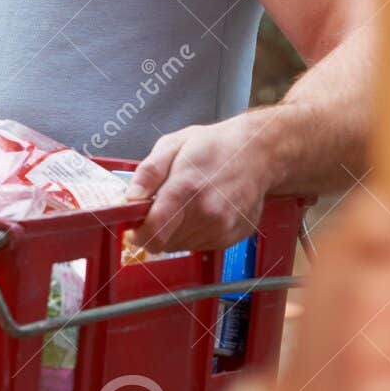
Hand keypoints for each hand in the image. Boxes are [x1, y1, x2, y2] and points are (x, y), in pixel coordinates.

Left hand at [124, 113, 272, 252]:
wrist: (259, 153)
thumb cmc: (215, 145)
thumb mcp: (173, 144)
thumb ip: (148, 172)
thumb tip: (130, 198)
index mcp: (186, 189)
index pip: (153, 232)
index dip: (136, 234)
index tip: (131, 227)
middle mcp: (206, 214)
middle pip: (163, 242)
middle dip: (154, 228)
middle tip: (160, 205)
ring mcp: (222, 228)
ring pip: (180, 245)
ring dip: (174, 231)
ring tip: (186, 202)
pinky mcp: (231, 237)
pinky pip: (199, 245)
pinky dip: (193, 232)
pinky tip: (202, 209)